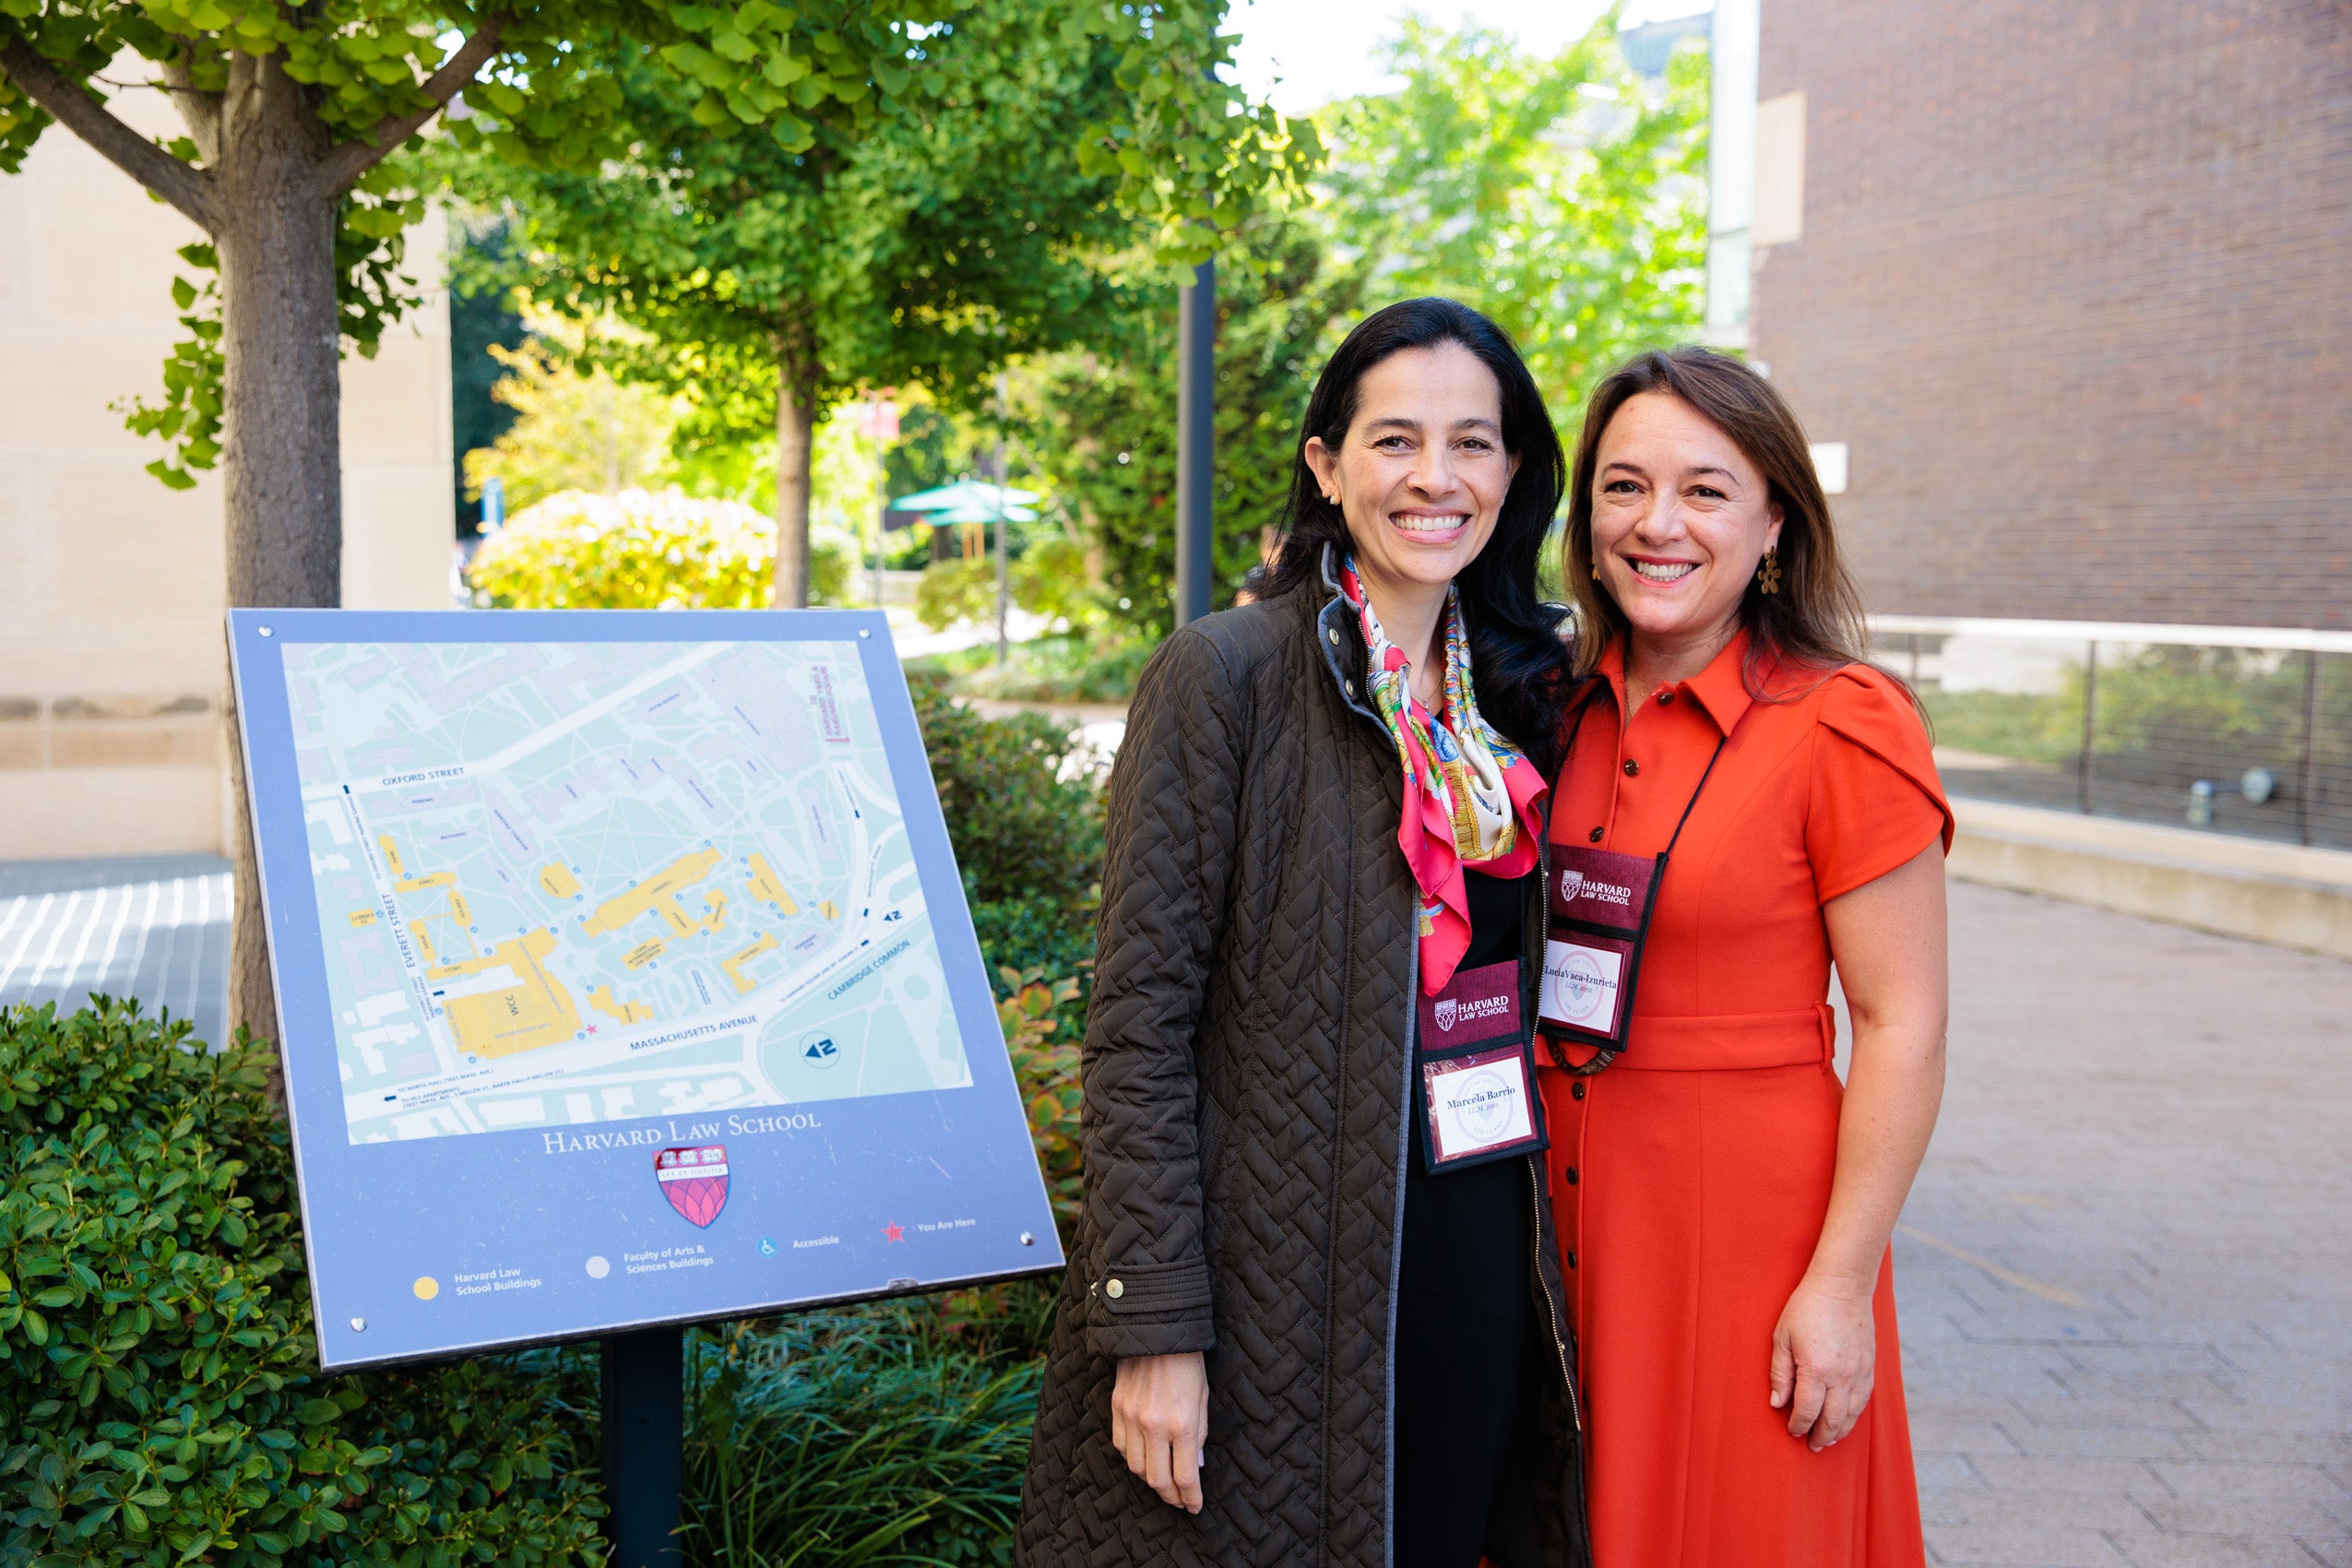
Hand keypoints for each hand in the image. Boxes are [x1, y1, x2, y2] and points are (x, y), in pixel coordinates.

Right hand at [1111, 1352, 1208, 1512]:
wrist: (1156, 1330)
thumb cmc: (1187, 1362)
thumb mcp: (1203, 1398)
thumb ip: (1199, 1435)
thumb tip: (1196, 1466)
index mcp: (1181, 1423)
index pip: (1185, 1476)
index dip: (1191, 1497)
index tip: (1195, 1506)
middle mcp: (1154, 1425)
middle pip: (1157, 1479)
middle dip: (1170, 1496)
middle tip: (1179, 1501)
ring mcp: (1131, 1417)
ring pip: (1136, 1467)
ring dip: (1150, 1480)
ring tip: (1163, 1482)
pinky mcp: (1116, 1408)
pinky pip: (1121, 1446)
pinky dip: (1132, 1458)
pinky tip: (1144, 1458)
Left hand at [1769, 1272, 1876, 1451]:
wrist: (1842, 1287)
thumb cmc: (1807, 1308)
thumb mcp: (1782, 1337)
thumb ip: (1780, 1373)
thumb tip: (1777, 1404)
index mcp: (1817, 1370)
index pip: (1807, 1411)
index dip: (1799, 1425)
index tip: (1792, 1431)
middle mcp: (1842, 1377)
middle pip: (1833, 1420)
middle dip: (1821, 1437)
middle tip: (1812, 1447)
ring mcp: (1860, 1373)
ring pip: (1852, 1414)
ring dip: (1840, 1431)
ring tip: (1829, 1440)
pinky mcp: (1870, 1367)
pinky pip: (1864, 1400)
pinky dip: (1854, 1415)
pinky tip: (1845, 1418)